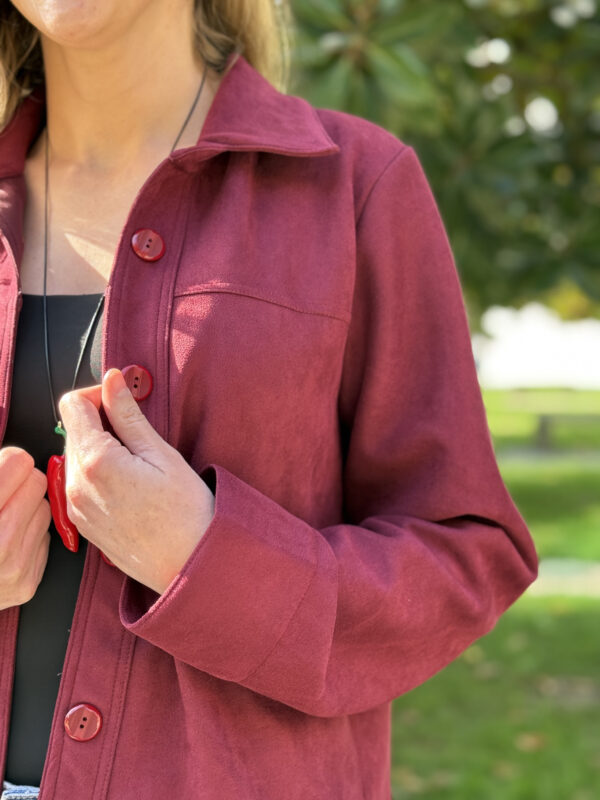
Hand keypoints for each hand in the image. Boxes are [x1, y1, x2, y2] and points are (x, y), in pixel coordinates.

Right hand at [0, 447, 51, 610]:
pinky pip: (44, 538)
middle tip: (5, 491)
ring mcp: (12, 569)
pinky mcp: (26, 585)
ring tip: (3, 518)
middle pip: (37, 483)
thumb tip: (17, 457)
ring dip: (27, 509)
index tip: (7, 465)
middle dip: (21, 483)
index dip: (11, 462)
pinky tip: (7, 541)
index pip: (19, 463)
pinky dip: (28, 535)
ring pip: (45, 509)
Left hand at [58, 369, 214, 593]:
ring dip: (100, 449)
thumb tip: (113, 380)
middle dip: (100, 422)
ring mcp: (75, 508)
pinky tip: (129, 484)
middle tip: (138, 433)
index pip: (73, 406)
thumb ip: (128, 414)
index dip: (97, 394)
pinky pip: (79, 484)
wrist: (189, 565)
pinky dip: (98, 474)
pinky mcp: (82, 524)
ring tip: (138, 463)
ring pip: (75, 458)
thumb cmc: (185, 512)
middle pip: (73, 431)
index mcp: (95, 462)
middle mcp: (75, 485)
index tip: (121, 400)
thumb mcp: (161, 454)